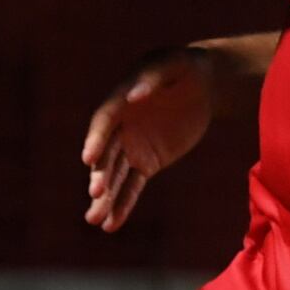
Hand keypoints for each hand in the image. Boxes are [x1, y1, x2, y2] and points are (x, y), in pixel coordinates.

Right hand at [81, 47, 217, 231]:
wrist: (201, 85)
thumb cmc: (182, 68)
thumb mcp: (171, 64)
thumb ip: (151, 78)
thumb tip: (134, 94)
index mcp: (119, 101)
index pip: (103, 123)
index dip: (95, 140)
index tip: (88, 159)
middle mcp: (119, 127)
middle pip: (105, 155)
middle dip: (100, 175)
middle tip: (96, 195)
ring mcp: (131, 147)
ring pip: (115, 176)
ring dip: (106, 198)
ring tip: (95, 221)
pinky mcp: (146, 162)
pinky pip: (132, 186)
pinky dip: (123, 204)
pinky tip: (112, 224)